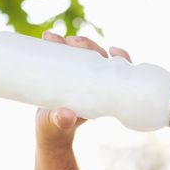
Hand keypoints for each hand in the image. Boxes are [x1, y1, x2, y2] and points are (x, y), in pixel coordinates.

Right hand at [35, 31, 131, 148]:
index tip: (113, 50)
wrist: (48, 131)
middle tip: (69, 41)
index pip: (117, 72)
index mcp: (101, 93)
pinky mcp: (67, 74)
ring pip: (81, 53)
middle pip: (98, 57)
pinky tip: (48, 38)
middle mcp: (94, 83)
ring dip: (70, 42)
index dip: (121, 58)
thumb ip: (62, 122)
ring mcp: (80, 77)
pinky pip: (67, 55)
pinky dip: (58, 45)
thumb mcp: (58, 125)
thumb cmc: (56, 129)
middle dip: (87, 45)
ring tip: (52, 38)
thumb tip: (66, 115)